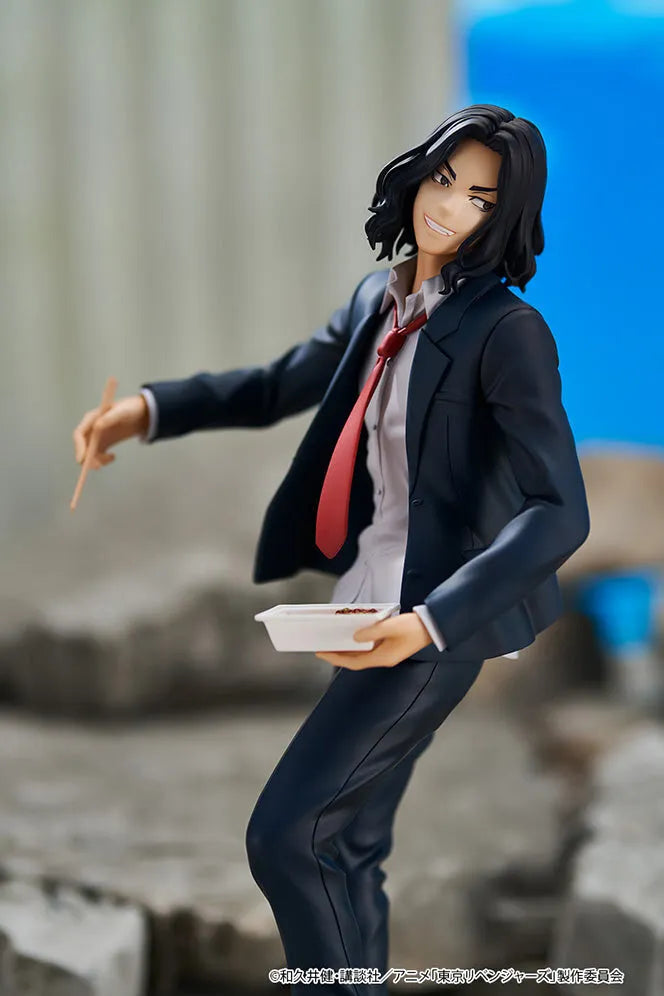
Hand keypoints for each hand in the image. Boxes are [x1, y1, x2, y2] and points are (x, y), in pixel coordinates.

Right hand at [72, 394, 149, 468]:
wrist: (139, 414)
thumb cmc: (130, 409)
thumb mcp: (123, 411)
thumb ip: (110, 417)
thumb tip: (97, 426)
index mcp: (91, 418)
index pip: (79, 434)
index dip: (79, 447)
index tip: (82, 460)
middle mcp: (91, 429)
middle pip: (82, 447)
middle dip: (87, 458)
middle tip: (98, 466)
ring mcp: (96, 437)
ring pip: (89, 454)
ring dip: (96, 460)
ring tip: (111, 458)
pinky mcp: (103, 443)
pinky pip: (97, 455)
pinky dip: (103, 460)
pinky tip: (113, 456)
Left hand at [315, 612, 431, 669]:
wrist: (432, 627)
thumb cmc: (414, 627)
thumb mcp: (391, 627)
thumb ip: (372, 632)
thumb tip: (355, 637)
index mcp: (383, 658)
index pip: (353, 662)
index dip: (336, 658)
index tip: (322, 653)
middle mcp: (383, 658)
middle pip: (355, 660)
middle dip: (338, 655)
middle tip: (323, 648)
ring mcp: (386, 653)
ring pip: (361, 655)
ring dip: (347, 650)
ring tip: (334, 643)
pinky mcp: (389, 647)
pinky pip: (368, 648)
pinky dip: (357, 645)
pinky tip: (352, 638)